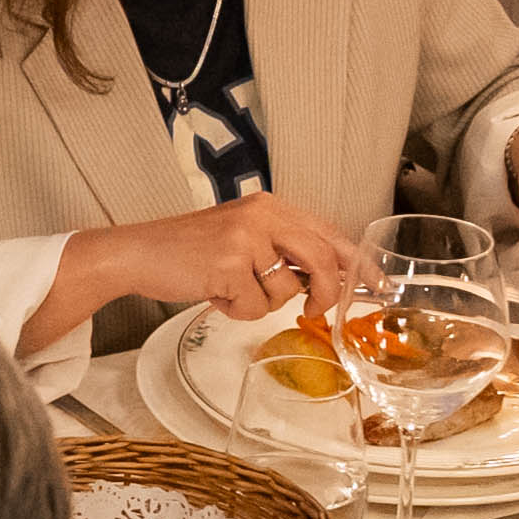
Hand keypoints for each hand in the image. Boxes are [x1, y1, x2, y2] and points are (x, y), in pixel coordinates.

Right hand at [127, 192, 375, 324]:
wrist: (139, 252)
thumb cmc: (189, 252)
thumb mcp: (243, 240)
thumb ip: (283, 252)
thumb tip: (328, 281)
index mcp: (271, 207)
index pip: (330, 234)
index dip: (358, 264)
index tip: (379, 286)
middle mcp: (263, 216)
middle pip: (321, 259)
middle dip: (324, 294)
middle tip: (313, 311)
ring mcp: (246, 238)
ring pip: (286, 290)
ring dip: (260, 303)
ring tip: (231, 289)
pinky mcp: (228, 263)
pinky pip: (254, 306)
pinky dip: (235, 311)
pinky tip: (214, 293)